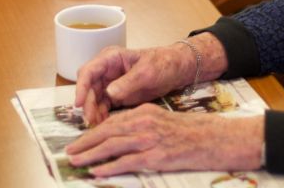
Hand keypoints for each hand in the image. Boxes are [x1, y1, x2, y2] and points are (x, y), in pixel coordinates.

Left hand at [66, 105, 263, 176]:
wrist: (213, 138)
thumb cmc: (191, 131)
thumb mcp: (163, 121)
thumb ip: (141, 126)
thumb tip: (120, 138)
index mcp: (144, 111)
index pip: (112, 122)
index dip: (93, 132)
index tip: (79, 141)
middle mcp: (143, 122)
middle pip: (107, 132)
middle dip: (85, 142)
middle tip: (69, 152)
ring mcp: (149, 139)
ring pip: (112, 145)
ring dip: (90, 154)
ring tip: (76, 162)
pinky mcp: (155, 155)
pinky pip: (126, 161)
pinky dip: (110, 166)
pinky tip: (97, 171)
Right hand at [74, 44, 195, 126]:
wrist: (178, 70)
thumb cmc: (163, 64)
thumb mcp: (147, 71)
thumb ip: (128, 82)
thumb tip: (109, 92)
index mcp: (111, 58)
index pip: (88, 71)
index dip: (81, 87)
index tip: (79, 103)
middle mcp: (107, 70)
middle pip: (89, 87)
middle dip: (87, 104)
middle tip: (90, 120)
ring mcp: (111, 83)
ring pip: (94, 99)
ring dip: (93, 111)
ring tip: (96, 125)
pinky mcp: (117, 95)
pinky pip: (103, 106)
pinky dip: (101, 115)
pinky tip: (103, 124)